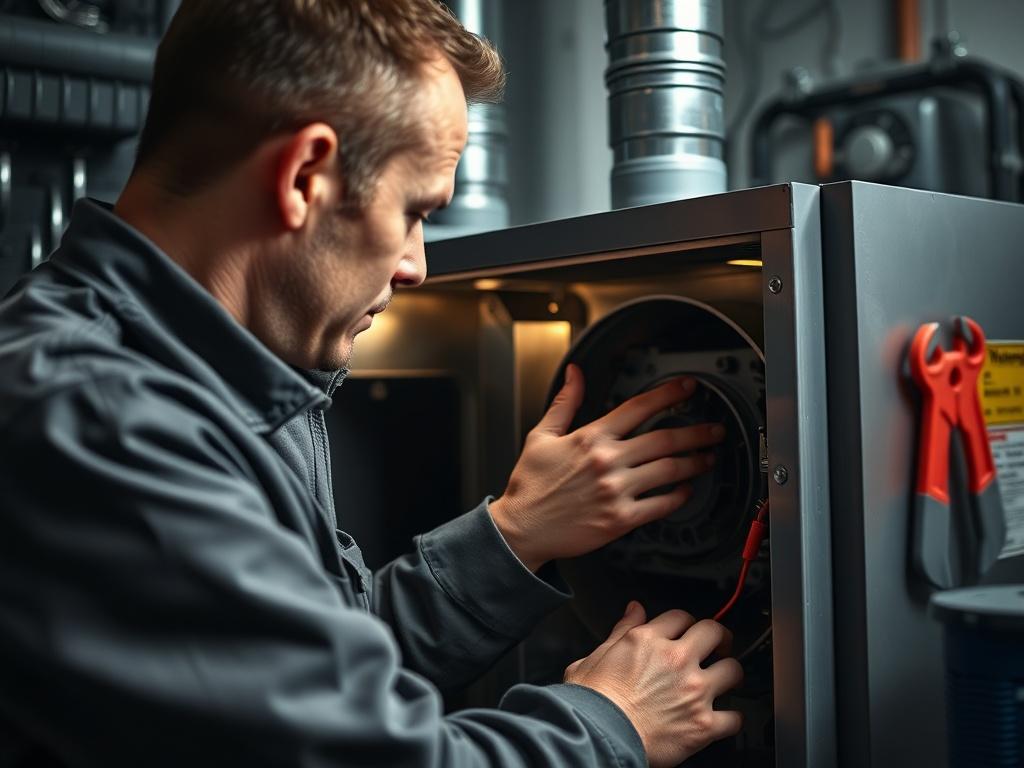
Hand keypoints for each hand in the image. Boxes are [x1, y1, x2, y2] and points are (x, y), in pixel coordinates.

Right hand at [489, 364, 724, 570]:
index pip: (638, 407)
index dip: (668, 394)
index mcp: (590, 437)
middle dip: (696, 432)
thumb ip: (564, 403)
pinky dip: (678, 496)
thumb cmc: (530, 486)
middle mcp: (607, 461)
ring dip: (694, 463)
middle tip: (714, 429)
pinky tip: (686, 490)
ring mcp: (616, 491)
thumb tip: (575, 374)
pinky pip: (660, 505)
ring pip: (668, 471)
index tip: (687, 388)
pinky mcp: (620, 519)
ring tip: (707, 458)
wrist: (521, 529)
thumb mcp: (541, 436)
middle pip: (663, 439)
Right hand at [564, 602, 742, 767]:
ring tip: (725, 679)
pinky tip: (725, 718)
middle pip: (714, 633)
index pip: (680, 616)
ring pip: (733, 670)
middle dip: (719, 638)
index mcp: (648, 640)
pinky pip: (734, 718)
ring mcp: (693, 691)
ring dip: (730, 674)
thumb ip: (620, 630)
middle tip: (717, 646)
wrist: (596, 736)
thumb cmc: (591, 702)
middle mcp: (676, 660)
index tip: (686, 631)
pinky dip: (731, 719)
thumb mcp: (596, 655)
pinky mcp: (703, 724)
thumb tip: (634, 609)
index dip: (685, 622)